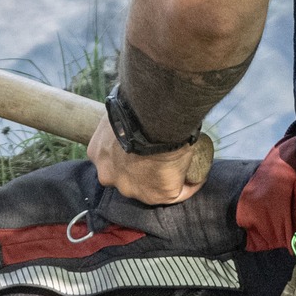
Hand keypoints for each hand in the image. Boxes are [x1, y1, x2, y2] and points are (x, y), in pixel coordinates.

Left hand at [88, 115, 206, 204]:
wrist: (152, 116)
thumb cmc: (135, 106)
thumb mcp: (119, 108)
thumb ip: (120, 112)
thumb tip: (130, 100)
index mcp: (98, 154)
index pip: (113, 157)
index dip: (127, 151)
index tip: (143, 143)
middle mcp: (110, 177)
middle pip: (128, 176)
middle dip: (142, 167)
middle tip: (162, 152)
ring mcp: (134, 190)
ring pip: (151, 187)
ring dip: (164, 178)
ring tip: (182, 164)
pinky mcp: (160, 195)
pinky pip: (178, 193)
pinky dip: (188, 185)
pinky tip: (197, 176)